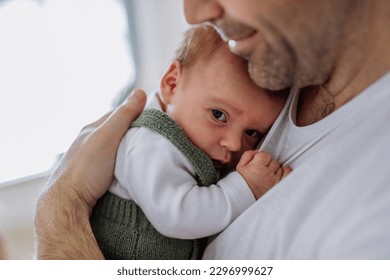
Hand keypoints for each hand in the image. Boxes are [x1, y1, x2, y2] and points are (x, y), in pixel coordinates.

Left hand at [35, 89, 145, 258]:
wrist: (68, 203)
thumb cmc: (86, 169)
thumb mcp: (107, 137)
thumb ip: (123, 116)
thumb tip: (140, 93)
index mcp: (91, 130)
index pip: (117, 114)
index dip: (135, 113)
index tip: (153, 117)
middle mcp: (88, 143)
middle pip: (116, 132)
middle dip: (132, 133)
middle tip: (151, 137)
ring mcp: (90, 161)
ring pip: (114, 150)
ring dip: (127, 150)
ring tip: (143, 154)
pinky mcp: (92, 177)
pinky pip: (111, 165)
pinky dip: (122, 164)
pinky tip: (129, 170)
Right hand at [236, 150, 290, 198]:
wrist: (244, 197)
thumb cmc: (242, 182)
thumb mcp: (240, 166)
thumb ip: (249, 155)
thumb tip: (258, 151)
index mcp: (257, 166)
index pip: (265, 155)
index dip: (262, 157)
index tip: (259, 161)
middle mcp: (267, 173)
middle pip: (273, 161)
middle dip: (269, 163)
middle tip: (263, 169)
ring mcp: (274, 180)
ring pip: (280, 167)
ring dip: (275, 169)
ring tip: (268, 173)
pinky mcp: (278, 186)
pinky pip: (287, 175)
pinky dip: (287, 171)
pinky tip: (284, 170)